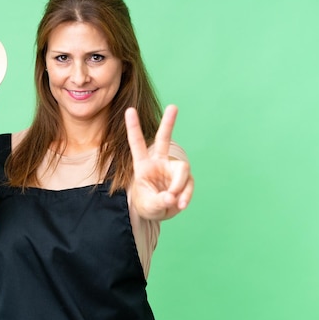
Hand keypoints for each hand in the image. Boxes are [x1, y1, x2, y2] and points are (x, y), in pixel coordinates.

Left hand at [125, 105, 193, 219]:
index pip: (137, 144)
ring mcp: (173, 170)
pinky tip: (180, 204)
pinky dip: (186, 196)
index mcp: (143, 165)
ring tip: (173, 201)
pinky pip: (189, 184)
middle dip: (168, 123)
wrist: (159, 213)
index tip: (130, 110)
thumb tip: (172, 196)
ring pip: (182, 169)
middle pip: (163, 139)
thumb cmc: (147, 204)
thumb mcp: (148, 205)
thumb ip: (158, 200)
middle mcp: (159, 163)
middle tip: (173, 106)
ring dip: (179, 187)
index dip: (134, 127)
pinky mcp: (185, 179)